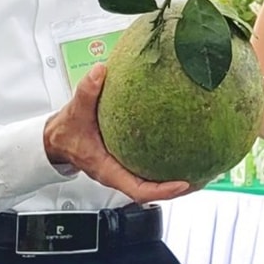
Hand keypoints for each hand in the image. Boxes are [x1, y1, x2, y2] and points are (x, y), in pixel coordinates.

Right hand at [43, 64, 192, 202]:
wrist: (58, 139)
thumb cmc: (67, 131)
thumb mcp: (74, 110)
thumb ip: (86, 91)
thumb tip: (101, 72)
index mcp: (108, 170)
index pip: (138, 190)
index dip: (162, 191)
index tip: (182, 184)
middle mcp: (119, 173)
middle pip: (153, 191)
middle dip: (179, 189)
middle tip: (204, 177)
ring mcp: (125, 170)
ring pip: (154, 182)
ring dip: (178, 180)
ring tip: (204, 170)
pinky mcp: (128, 162)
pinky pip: (152, 169)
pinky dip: (168, 164)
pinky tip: (186, 151)